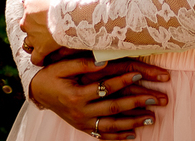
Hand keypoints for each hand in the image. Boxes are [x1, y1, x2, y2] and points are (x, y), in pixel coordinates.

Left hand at [21, 0, 64, 63]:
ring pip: (28, 41)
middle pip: (26, 24)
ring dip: (35, 41)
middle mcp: (26, 20)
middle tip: (47, 25)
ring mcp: (32, 36)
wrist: (70, 14)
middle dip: (34, 25)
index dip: (36, 7)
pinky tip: (44, 58)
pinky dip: (39, 58)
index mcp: (29, 3)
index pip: (27, 4)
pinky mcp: (40, 49)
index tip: (44, 9)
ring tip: (45, 41)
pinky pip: (36, 58)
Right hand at [29, 54, 170, 140]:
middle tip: (156, 98)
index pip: (105, 87)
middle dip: (137, 103)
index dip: (123, 81)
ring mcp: (82, 122)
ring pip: (111, 125)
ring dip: (132, 122)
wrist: (37, 92)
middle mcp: (80, 112)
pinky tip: (133, 134)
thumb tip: (104, 60)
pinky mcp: (83, 128)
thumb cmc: (51, 75)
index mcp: (76, 95)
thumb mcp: (63, 66)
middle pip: (113, 108)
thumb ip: (83, 64)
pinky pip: (102, 135)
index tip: (140, 75)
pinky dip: (118, 136)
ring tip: (151, 118)